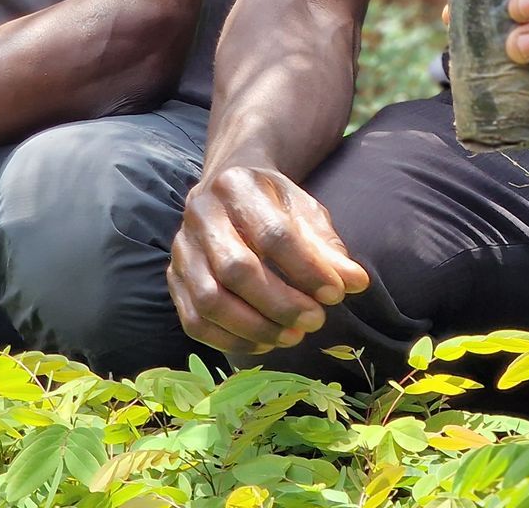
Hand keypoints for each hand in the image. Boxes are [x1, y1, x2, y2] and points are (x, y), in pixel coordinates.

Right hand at [168, 167, 370, 356]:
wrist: (227, 190)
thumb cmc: (273, 204)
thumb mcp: (305, 211)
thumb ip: (327, 246)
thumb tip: (355, 283)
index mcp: (237, 186)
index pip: (273, 234)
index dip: (307, 269)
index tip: (336, 294)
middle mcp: (200, 215)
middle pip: (236, 270)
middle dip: (280, 303)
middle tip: (316, 321)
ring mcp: (181, 249)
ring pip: (210, 300)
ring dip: (255, 327)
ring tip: (293, 336)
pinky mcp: (173, 279)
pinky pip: (194, 321)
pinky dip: (230, 340)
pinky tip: (264, 342)